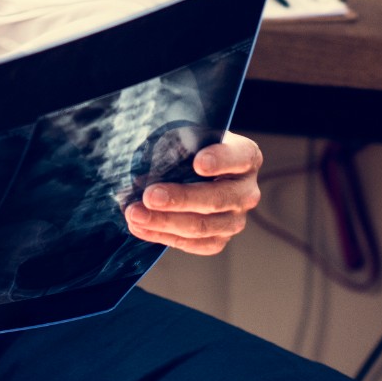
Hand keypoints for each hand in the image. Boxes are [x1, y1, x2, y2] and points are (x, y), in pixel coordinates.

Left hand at [124, 133, 261, 255]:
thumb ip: (179, 144)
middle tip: (150, 196)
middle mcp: (246, 191)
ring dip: (164, 222)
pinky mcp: (219, 239)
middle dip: (181, 199)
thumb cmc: (191, 147)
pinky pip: (194, 244)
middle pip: (217, 199)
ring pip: (202, 227)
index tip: (198, 163)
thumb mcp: (190, 135)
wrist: (197, 170)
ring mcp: (235, 219)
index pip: (239, 157)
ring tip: (135, 214)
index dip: (220, 160)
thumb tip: (149, 166)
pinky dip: (163, 236)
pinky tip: (140, 227)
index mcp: (246, 157)